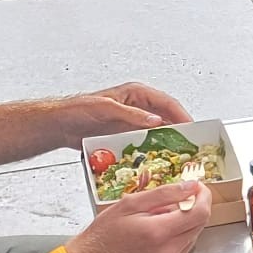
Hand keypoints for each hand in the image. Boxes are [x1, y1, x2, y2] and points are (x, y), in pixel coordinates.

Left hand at [55, 83, 192, 148]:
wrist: (61, 126)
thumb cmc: (79, 110)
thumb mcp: (107, 108)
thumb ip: (131, 114)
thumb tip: (156, 121)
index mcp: (137, 93)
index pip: (167, 103)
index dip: (182, 115)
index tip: (192, 128)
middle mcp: (138, 107)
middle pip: (167, 117)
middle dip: (180, 130)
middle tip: (191, 145)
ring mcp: (134, 122)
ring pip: (158, 132)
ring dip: (168, 142)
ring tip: (178, 155)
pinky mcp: (127, 135)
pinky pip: (146, 143)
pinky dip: (153, 150)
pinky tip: (157, 159)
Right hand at [67, 181, 212, 252]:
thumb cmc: (104, 234)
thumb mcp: (130, 204)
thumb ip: (164, 194)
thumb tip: (191, 186)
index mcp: (159, 232)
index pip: (200, 212)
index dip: (203, 196)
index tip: (197, 187)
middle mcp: (169, 250)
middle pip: (201, 223)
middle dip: (194, 206)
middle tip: (176, 198)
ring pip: (194, 234)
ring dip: (186, 220)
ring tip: (161, 215)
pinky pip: (185, 246)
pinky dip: (180, 233)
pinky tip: (160, 230)